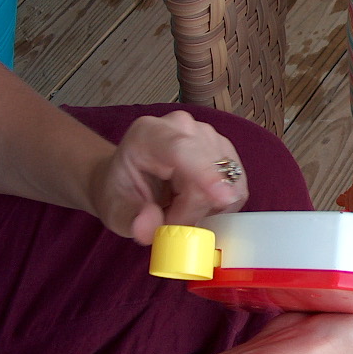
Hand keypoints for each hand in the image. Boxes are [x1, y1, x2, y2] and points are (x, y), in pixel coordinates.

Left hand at [90, 110, 247, 242]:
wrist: (133, 178)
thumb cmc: (122, 191)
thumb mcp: (115, 211)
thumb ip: (130, 219)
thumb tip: (149, 226)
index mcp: (149, 134)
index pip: (181, 149)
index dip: (204, 173)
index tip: (223, 198)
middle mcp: (183, 127)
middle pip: (209, 172)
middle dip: (195, 209)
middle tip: (170, 222)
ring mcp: (209, 135)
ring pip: (228, 181)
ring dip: (209, 207)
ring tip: (181, 209)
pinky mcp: (225, 150)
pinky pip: (237, 186)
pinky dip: (221, 204)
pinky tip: (199, 203)